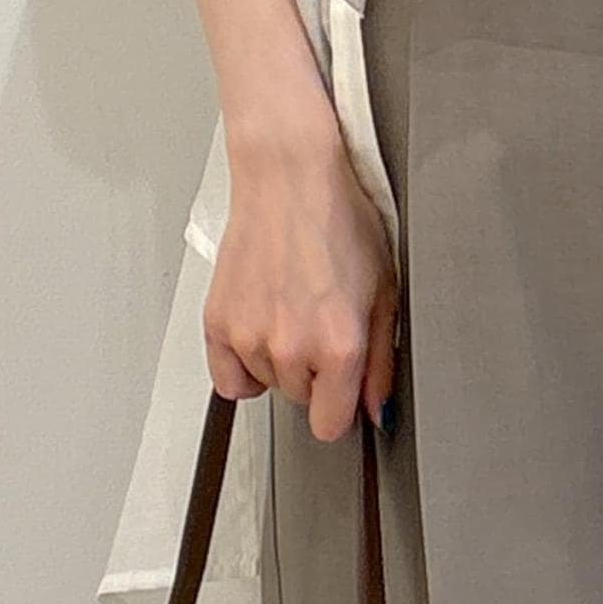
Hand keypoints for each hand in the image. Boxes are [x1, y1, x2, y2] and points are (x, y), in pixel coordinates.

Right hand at [202, 100, 398, 443]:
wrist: (289, 178)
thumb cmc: (340, 220)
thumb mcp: (385, 288)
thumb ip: (383, 358)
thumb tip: (376, 406)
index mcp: (340, 345)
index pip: (331, 425)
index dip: (342, 404)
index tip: (345, 384)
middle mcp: (292, 349)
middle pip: (301, 400)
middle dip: (316, 372)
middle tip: (323, 321)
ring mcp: (249, 338)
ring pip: (268, 385)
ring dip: (281, 361)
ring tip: (294, 308)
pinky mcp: (216, 324)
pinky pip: (228, 379)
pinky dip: (243, 363)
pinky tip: (262, 327)